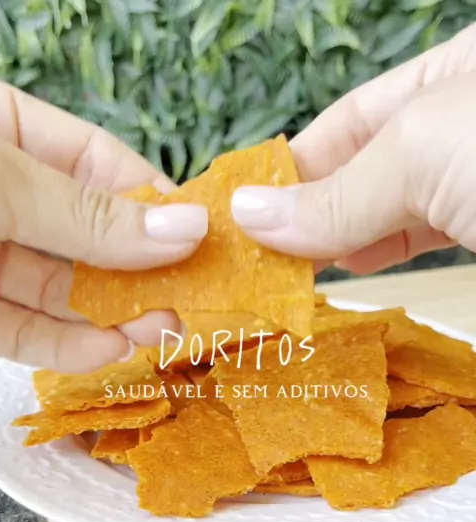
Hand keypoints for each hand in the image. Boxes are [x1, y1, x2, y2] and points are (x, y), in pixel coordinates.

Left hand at [0, 81, 206, 371]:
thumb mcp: (3, 183)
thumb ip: (90, 215)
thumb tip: (187, 228)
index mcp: (4, 134)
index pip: (97, 162)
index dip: (152, 200)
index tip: (202, 237)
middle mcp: (1, 197)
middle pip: (86, 234)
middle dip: (139, 270)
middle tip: (191, 299)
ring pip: (57, 291)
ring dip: (111, 316)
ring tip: (160, 332)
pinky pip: (20, 331)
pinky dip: (62, 347)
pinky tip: (105, 351)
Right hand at [231, 24, 475, 273]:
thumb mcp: (420, 155)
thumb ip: (338, 194)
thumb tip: (250, 213)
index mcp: (446, 75)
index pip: (347, 119)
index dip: (292, 165)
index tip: (244, 209)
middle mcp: (454, 126)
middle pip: (361, 169)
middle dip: (307, 211)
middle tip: (253, 252)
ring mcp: (469, 183)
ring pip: (387, 212)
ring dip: (336, 243)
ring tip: (285, 270)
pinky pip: (418, 242)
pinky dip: (378, 256)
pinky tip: (347, 268)